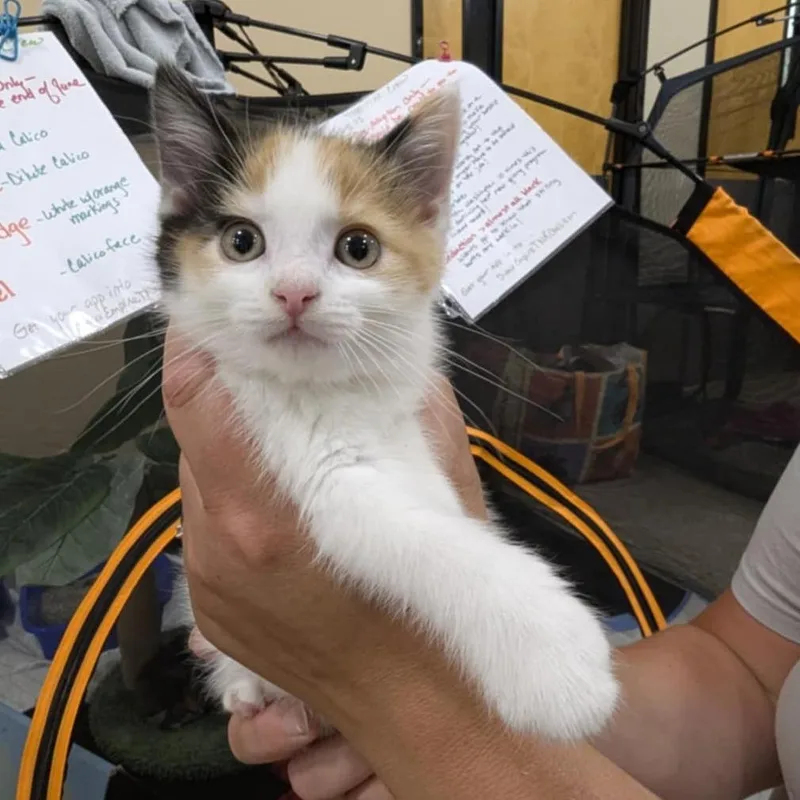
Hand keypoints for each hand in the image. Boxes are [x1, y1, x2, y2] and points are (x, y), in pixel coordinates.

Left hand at [163, 329, 485, 791]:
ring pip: (200, 488)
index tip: (221, 319)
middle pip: (196, 441)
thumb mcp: (438, 480)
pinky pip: (209, 533)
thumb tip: (391, 354)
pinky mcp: (209, 614)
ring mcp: (206, 586)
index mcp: (261, 511)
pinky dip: (237, 507)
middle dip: (231, 407)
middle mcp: (216, 546)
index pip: (194, 399)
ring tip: (290, 460)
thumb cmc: (438, 592)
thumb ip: (409, 405)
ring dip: (234, 460)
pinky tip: (286, 517)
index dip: (201, 346)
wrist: (423, 703)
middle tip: (276, 390)